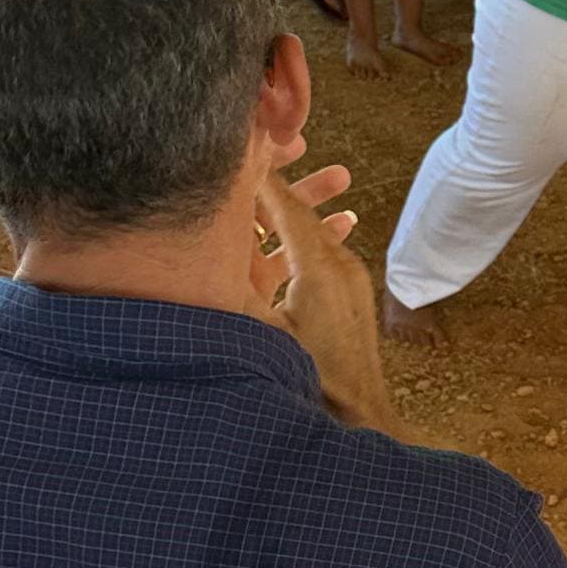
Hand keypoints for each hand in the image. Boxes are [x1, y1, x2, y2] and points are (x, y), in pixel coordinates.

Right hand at [254, 163, 384, 427]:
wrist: (364, 413)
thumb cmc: (313, 380)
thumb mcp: (264, 336)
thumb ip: (237, 292)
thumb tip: (203, 258)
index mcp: (318, 270)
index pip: (283, 208)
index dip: (257, 180)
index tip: (233, 154)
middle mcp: (340, 265)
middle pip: (301, 211)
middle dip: (273, 185)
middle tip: (249, 154)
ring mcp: (352, 277)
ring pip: (313, 230)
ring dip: (287, 210)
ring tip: (263, 187)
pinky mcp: (354, 292)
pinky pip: (324, 250)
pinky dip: (299, 236)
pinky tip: (287, 233)